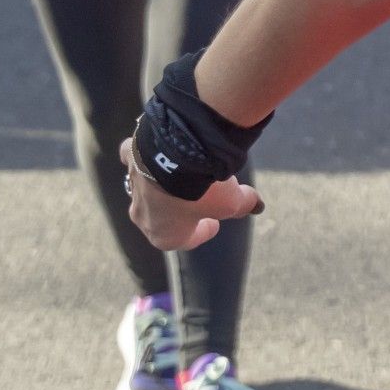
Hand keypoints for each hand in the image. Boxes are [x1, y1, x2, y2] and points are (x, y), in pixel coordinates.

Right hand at [119, 139, 262, 251]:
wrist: (177, 154)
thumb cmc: (203, 189)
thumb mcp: (232, 201)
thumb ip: (245, 204)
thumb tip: (258, 206)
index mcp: (165, 236)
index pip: (186, 240)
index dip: (203, 232)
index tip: (215, 223)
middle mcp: (143, 217)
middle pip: (163, 218)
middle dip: (180, 212)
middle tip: (198, 201)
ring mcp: (134, 189)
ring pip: (147, 191)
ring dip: (162, 187)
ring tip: (182, 173)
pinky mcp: (131, 161)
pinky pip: (133, 160)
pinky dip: (142, 156)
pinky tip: (152, 149)